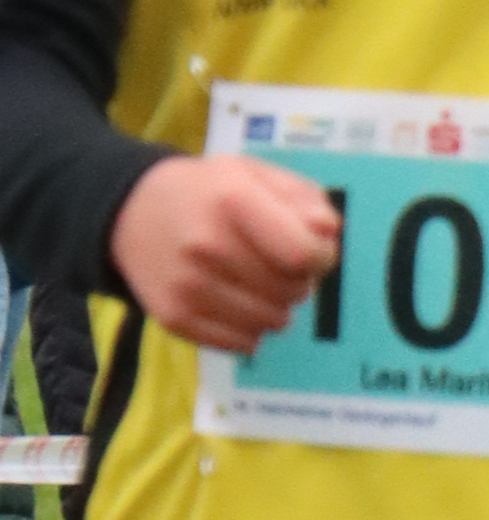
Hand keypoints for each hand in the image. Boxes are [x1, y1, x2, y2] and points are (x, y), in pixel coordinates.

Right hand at [107, 151, 341, 352]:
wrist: (130, 211)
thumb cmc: (207, 192)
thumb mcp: (254, 175)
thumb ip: (302, 199)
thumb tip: (328, 234)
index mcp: (232, 201)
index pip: (303, 254)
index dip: (321, 258)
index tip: (312, 253)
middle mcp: (207, 246)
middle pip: (291, 291)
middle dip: (299, 282)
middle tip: (277, 265)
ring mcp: (187, 285)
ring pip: (271, 323)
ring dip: (277, 308)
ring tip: (256, 283)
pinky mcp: (174, 317)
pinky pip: (242, 344)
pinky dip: (251, 330)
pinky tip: (236, 302)